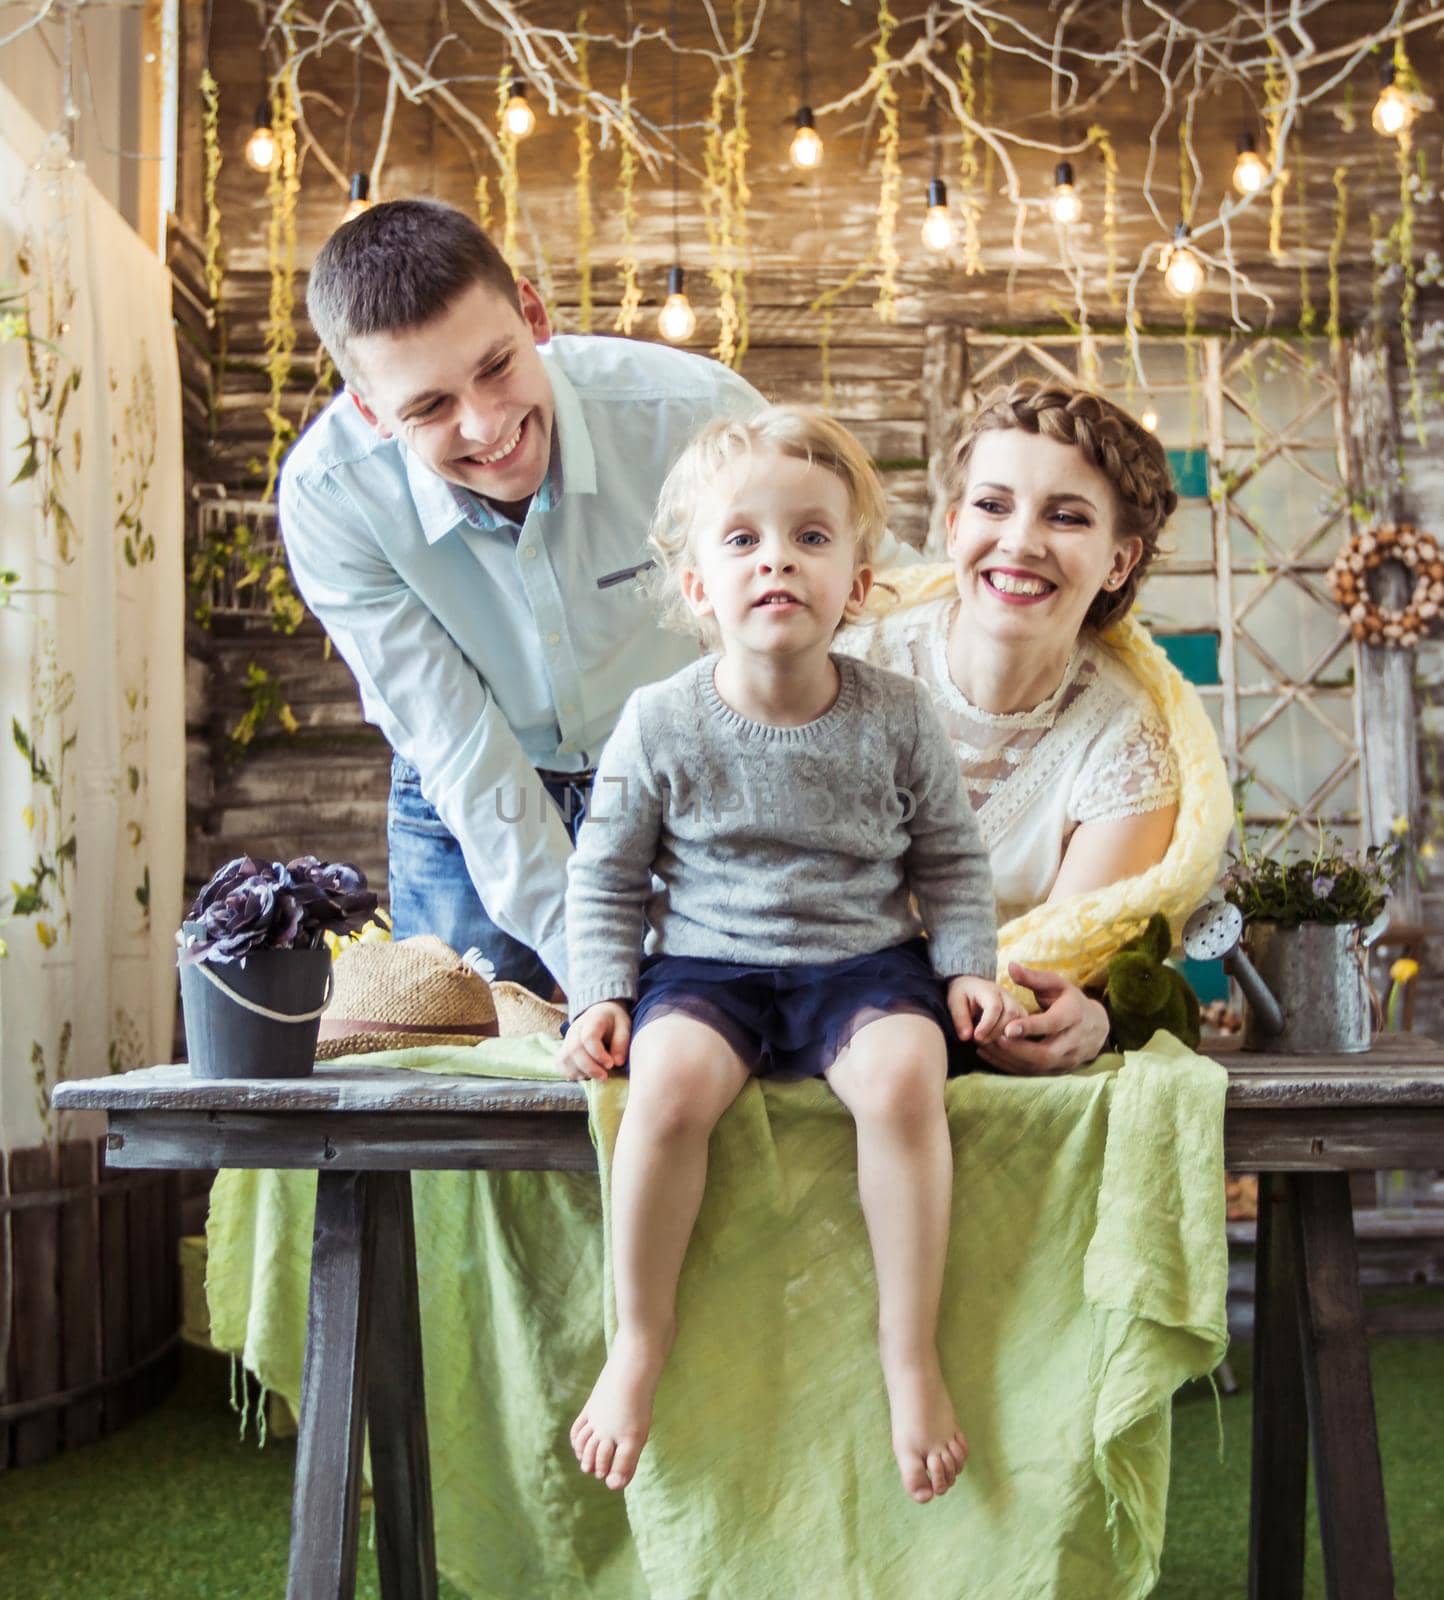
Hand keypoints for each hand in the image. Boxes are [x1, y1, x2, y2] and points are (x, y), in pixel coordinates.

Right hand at [557, 1000, 631, 1080]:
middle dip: (590, 1068)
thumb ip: (621, 1043)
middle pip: (574, 1050)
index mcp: (592, 1020)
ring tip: (596, 1076)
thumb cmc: (614, 1021)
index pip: (588, 1038)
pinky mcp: (563, 1049)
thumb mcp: (624, 1026)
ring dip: (581, 1072)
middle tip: (605, 1077)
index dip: (598, 1054)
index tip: (611, 1064)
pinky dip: (571, 1073)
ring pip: (565, 1059)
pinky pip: (560, 1064)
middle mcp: (575, 1029)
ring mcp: (567, 1039)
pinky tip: (585, 1075)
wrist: (600, 1013)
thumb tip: (617, 1062)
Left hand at [946, 974, 1026, 1045]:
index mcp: (989, 990)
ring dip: (1006, 1038)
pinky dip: (1013, 1041)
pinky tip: (997, 1048)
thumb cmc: (962, 995)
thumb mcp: (954, 1002)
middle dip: (997, 1032)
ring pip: (1021, 1022)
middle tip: (982, 1042)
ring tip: (988, 1044)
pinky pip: (1024, 1031)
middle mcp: (1007, 996)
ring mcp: (1016, 1006)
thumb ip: (959, 1018)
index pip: (995, 1007)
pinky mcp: (1021, 1017)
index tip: (976, 1037)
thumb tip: (966, 1037)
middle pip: (1011, 1014)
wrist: (971, 989)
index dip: (987, 1025)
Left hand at [974, 963, 1110, 1075]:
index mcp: (1073, 1015)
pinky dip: (1011, 1067)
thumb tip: (1010, 966)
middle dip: (1016, 1049)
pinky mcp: (1059, 1071)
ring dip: (1010, 1059)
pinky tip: (991, 1056)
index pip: (1052, 1024)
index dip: (1030, 1027)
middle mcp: (1074, 1041)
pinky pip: (1033, 1074)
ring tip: (985, 1047)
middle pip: (1045, 1053)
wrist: (1096, 1025)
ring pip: (1038, 1067)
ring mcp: (1068, 1059)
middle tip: (990, 1040)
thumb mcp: (1056, 984)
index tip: (1008, 1028)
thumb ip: (1033, 978)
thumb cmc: (1070, 1000)